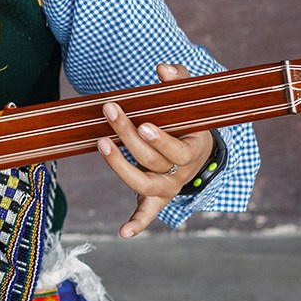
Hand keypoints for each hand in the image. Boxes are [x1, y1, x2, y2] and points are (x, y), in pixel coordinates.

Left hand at [96, 63, 215, 238]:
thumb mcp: (190, 98)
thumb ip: (180, 79)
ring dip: (119, 167)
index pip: (177, 150)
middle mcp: (180, 174)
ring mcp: (167, 189)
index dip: (161, 140)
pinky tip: (123, 233)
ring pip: (142, 184)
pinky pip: (147, 214)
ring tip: (101, 143)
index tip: (145, 125)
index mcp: (193, 150)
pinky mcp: (155, 199)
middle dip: (129, 137)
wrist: (198, 148)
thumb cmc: (190, 120)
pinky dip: (137, 224)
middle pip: (152, 161)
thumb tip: (164, 67)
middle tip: (111, 112)